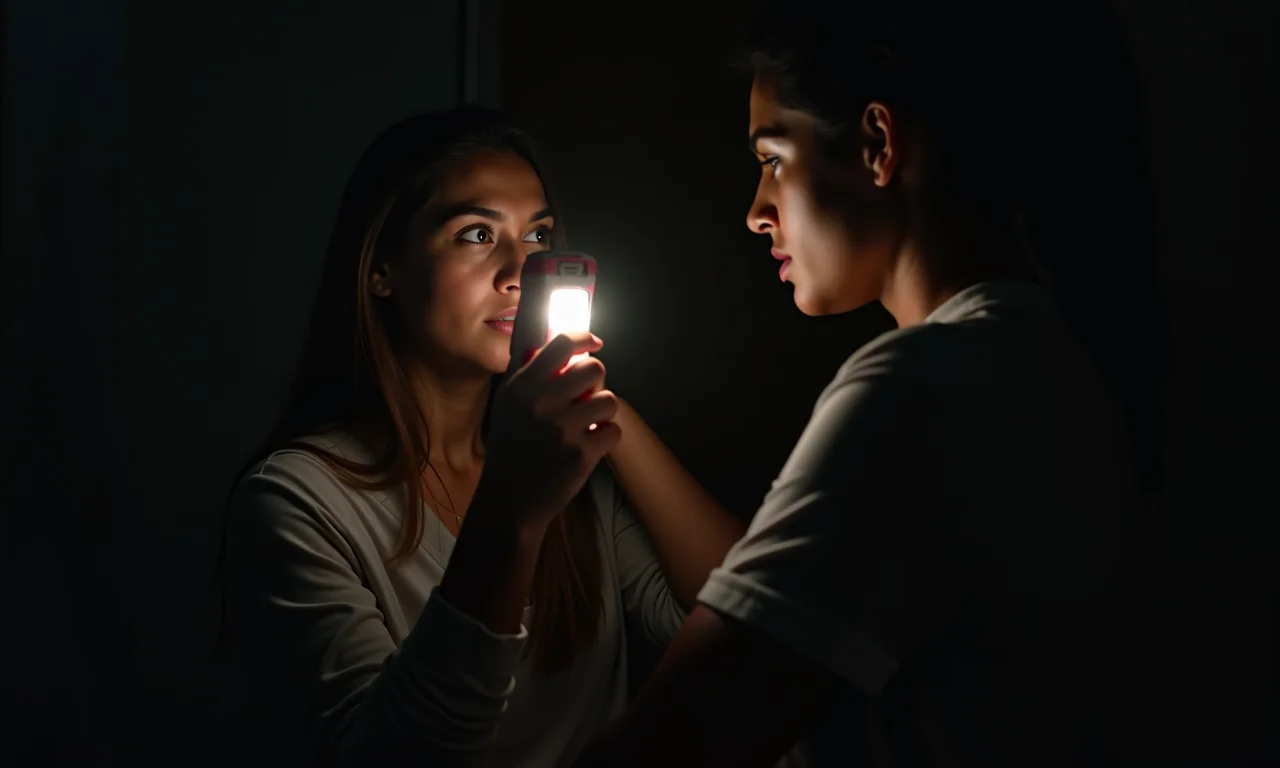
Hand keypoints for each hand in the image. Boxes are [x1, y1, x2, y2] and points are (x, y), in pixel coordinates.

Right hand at [477, 331, 621, 530]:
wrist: (510, 501)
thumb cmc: (512, 449)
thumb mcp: (507, 406)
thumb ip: (527, 375)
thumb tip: (550, 343)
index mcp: (522, 387)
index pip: (561, 344)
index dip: (584, 340)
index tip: (594, 344)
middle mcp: (541, 404)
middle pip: (594, 369)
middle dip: (596, 383)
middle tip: (586, 398)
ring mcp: (562, 429)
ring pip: (609, 401)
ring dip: (602, 413)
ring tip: (586, 426)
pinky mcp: (581, 454)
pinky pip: (613, 431)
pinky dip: (606, 439)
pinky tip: (589, 446)